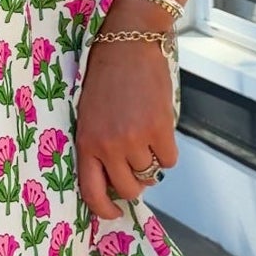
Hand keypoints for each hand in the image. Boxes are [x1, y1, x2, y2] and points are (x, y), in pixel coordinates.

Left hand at [74, 12, 178, 221]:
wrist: (128, 43)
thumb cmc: (104, 75)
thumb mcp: (87, 113)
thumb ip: (97, 144)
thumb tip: (115, 176)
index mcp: (85, 142)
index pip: (93, 191)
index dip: (105, 209)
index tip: (113, 212)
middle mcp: (108, 145)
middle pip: (129, 188)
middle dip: (135, 183)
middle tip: (136, 166)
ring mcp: (135, 138)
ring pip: (151, 173)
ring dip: (151, 162)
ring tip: (146, 137)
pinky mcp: (160, 128)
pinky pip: (169, 159)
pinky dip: (167, 150)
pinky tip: (160, 131)